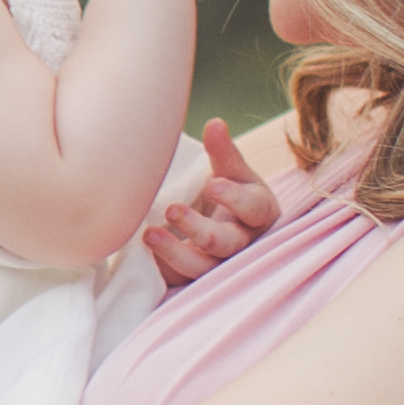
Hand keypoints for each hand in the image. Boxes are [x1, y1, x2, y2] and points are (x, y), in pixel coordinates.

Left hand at [136, 117, 285, 283]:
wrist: (221, 223)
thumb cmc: (230, 192)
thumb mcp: (232, 171)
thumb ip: (223, 151)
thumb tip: (215, 124)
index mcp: (259, 211)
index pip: (253, 208)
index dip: (235, 199)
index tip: (213, 184)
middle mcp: (244, 243)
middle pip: (226, 243)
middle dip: (199, 228)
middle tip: (172, 209)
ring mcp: (222, 265)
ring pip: (204, 268)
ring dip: (176, 253)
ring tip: (149, 234)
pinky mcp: (198, 279)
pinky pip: (183, 281)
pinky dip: (165, 269)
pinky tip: (145, 255)